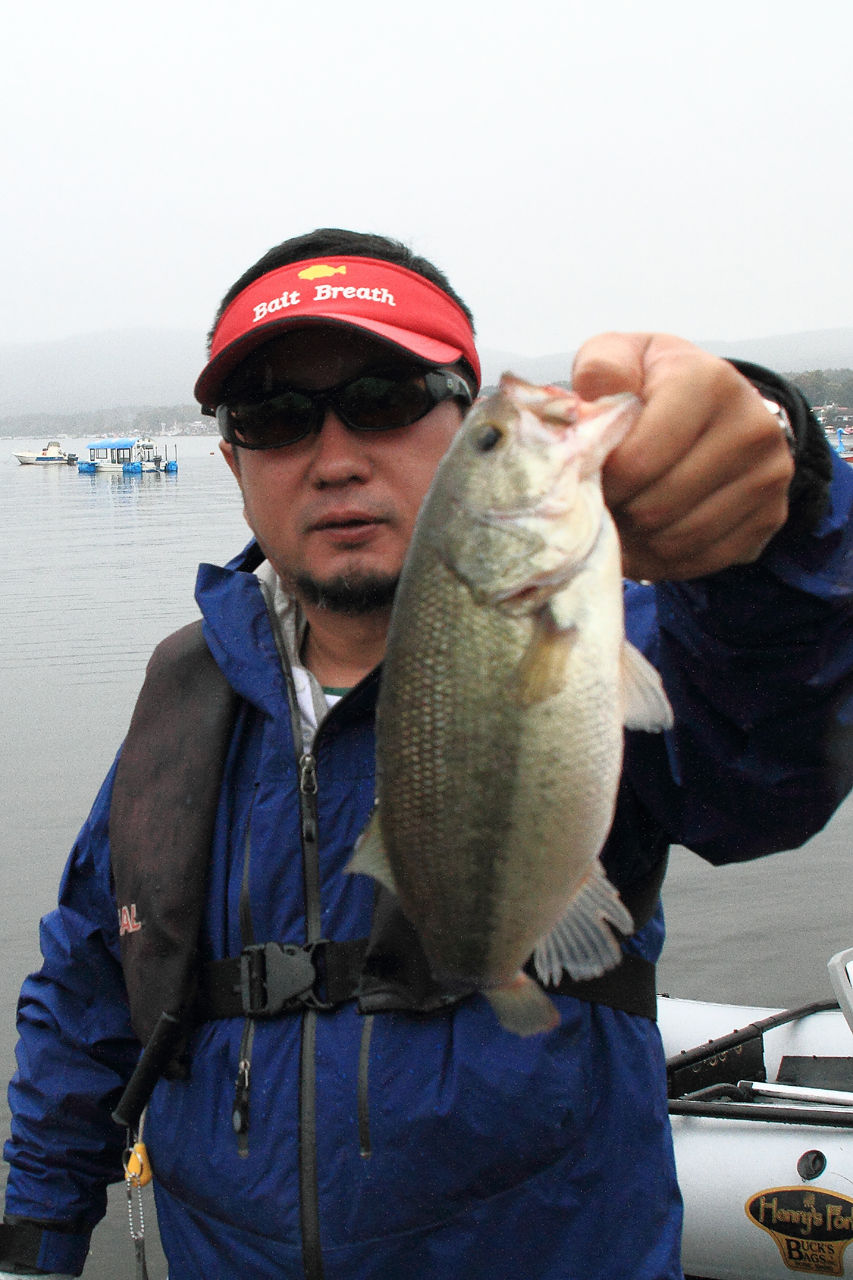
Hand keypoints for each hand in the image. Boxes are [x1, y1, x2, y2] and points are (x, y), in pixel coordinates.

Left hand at [572, 333, 794, 580]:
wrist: (713, 405)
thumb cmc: (652, 383)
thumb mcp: (622, 358)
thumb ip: (601, 370)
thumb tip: (592, 402)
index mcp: (710, 383)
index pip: (637, 463)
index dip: (603, 479)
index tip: (594, 472)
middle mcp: (752, 429)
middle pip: (656, 508)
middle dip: (619, 512)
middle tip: (606, 500)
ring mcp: (769, 476)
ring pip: (678, 541)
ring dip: (638, 540)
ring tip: (624, 516)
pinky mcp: (771, 517)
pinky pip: (701, 561)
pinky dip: (664, 559)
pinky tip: (648, 536)